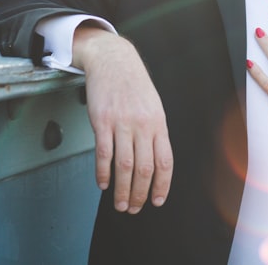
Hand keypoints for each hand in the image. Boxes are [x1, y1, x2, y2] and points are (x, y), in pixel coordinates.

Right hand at [72, 26, 172, 213]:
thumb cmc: (133, 83)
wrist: (113, 59)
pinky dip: (103, 173)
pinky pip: (103, 153)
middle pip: (144, 168)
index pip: (165, 161)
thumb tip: (155, 161)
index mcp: (158, 123)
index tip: (156, 201)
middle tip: (134, 208)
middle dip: (140, 194)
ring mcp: (122, 123)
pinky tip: (103, 183)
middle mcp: (142, 125)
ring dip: (122, 190)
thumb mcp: (153, 105)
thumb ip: (154, 132)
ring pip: (124, 166)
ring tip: (119, 203)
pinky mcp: (102, 121)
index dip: (162, 185)